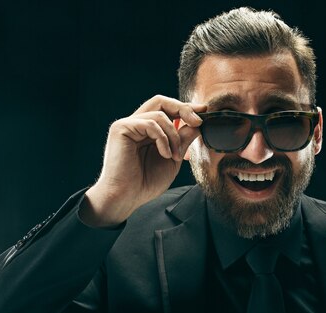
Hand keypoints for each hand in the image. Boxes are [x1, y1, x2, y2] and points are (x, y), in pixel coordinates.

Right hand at [80, 95, 205, 226]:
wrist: (127, 197)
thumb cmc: (146, 182)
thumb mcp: (173, 158)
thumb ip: (183, 139)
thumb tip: (198, 123)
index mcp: (146, 131)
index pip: (166, 110)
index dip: (185, 108)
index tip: (203, 112)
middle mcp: (136, 124)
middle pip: (161, 102)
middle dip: (183, 109)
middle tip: (198, 121)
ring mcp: (127, 125)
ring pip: (159, 114)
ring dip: (174, 135)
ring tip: (175, 155)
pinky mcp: (121, 128)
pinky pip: (151, 123)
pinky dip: (163, 139)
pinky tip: (165, 155)